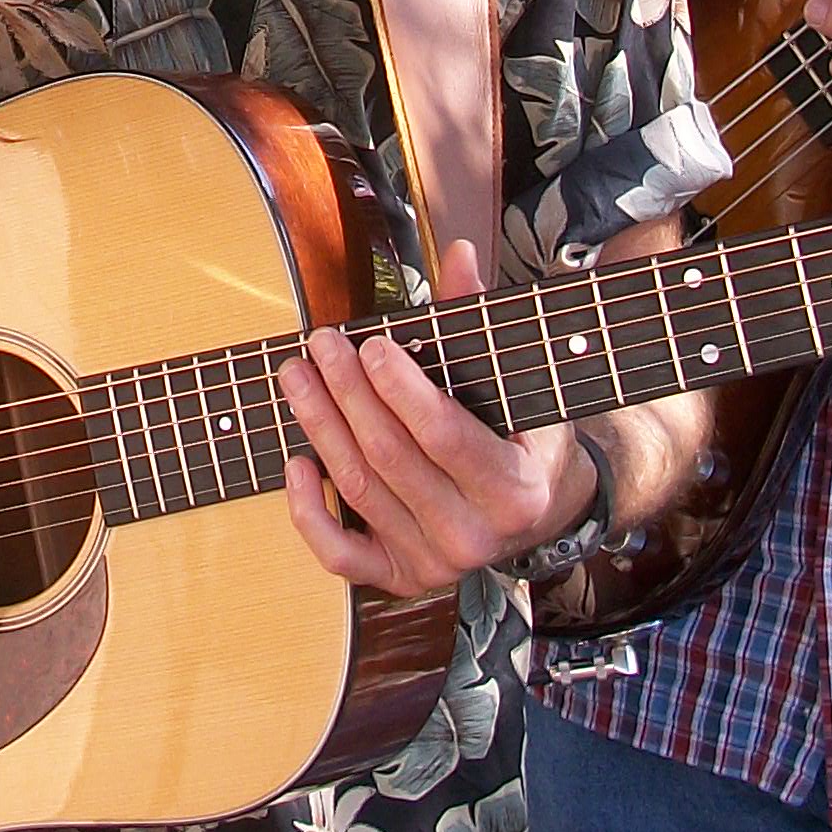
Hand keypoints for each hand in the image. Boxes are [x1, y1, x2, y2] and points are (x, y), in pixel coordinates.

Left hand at [274, 238, 590, 598]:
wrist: (536, 509)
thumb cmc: (521, 432)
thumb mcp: (516, 380)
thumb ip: (482, 320)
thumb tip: (459, 253)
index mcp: (514, 489)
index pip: (445, 436)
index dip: (402, 389)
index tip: (370, 344)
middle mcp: (475, 537)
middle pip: (391, 456)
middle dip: (348, 393)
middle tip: (322, 342)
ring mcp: (434, 563)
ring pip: (360, 489)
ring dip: (319, 427)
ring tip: (297, 374)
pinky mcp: (399, 577)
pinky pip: (340, 555)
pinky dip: (308, 512)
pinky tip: (294, 461)